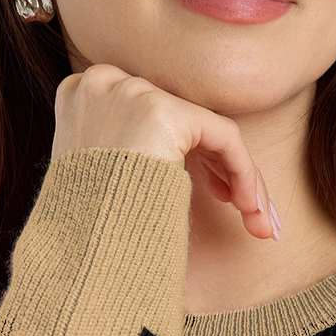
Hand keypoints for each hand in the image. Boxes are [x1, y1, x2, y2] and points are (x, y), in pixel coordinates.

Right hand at [51, 64, 279, 237]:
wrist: (77, 250)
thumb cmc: (86, 232)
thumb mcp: (93, 182)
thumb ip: (120, 158)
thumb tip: (163, 168)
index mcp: (80, 98)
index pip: (152, 118)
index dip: (192, 157)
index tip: (216, 195)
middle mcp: (103, 84)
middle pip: (183, 123)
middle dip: (221, 170)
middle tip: (247, 213)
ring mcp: (131, 93)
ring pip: (208, 131)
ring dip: (242, 179)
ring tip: (258, 222)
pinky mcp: (161, 112)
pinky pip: (223, 138)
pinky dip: (244, 173)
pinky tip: (249, 209)